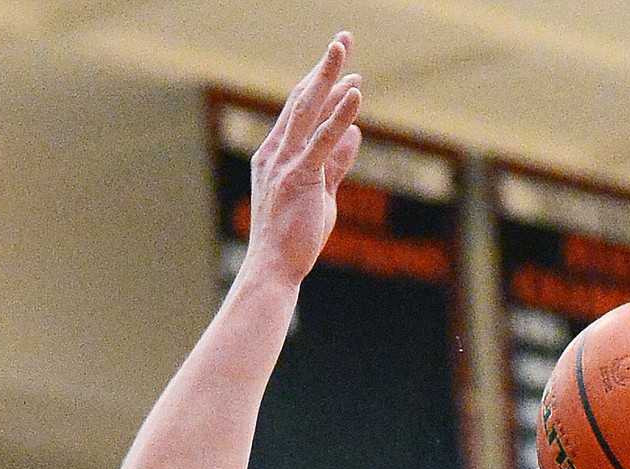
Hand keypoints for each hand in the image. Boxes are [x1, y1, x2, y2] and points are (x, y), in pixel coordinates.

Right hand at [244, 33, 361, 285]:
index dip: (321, 85)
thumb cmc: (294, 238)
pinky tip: (354, 94)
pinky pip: (321, 142)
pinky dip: (337, 116)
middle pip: (303, 100)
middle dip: (323, 67)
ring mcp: (285, 164)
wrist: (274, 269)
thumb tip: (355, 133)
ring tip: (344, 50)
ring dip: (328, 78)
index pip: (301, 111)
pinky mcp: (299, 179)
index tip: (343, 66)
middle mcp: (276, 152)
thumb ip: (336, 163)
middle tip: (343, 38)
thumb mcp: (321, 195)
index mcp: (276, 154)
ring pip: (308, 111)